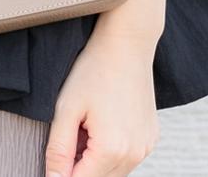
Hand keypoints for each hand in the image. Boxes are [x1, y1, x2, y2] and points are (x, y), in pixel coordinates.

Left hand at [44, 31, 159, 176]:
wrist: (127, 45)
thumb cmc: (93, 71)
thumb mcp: (66, 109)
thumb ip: (58, 150)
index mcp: (111, 149)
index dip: (61, 173)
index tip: (57, 152)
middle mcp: (134, 154)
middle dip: (78, 166)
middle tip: (71, 133)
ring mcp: (145, 147)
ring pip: (113, 172)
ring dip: (94, 160)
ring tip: (85, 126)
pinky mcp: (150, 138)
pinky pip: (126, 159)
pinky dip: (110, 152)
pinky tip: (102, 124)